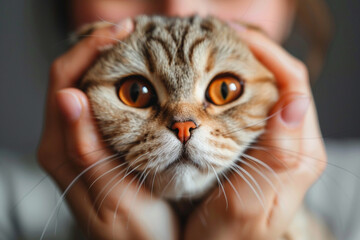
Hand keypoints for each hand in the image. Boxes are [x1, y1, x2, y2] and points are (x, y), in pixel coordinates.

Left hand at [37, 19, 177, 239]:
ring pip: (83, 87)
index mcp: (62, 151)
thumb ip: (86, 149)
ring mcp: (79, 143)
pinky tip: (136, 77)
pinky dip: (114, 83)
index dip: (90, 50)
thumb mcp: (114, 196)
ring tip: (136, 47)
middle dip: (97, 49)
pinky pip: (97, 103)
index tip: (123, 32)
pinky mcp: (95, 146)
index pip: (63, 82)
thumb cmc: (137, 234)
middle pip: (69, 78)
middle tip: (133, 32)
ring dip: (106, 63)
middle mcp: (64, 143)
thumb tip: (68, 97)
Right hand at [184, 26, 326, 239]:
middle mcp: (290, 141)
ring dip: (236, 65)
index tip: (233, 35)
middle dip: (250, 52)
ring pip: (259, 89)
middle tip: (216, 34)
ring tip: (209, 48)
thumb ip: (281, 154)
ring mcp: (270, 141)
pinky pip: (243, 104)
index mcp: (299, 152)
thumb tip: (295, 100)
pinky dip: (225, 85)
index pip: (293, 84)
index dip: (266, 54)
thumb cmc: (231, 237)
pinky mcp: (251, 144)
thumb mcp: (252, 205)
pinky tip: (205, 80)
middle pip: (279, 80)